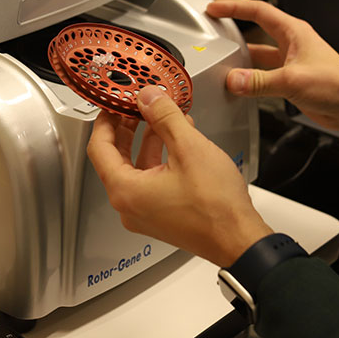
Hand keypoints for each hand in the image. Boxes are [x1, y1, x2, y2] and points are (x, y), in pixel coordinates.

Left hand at [87, 85, 272, 266]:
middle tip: (133, 107)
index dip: (105, 120)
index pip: (99, 148)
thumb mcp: (189, 148)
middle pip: (114, 159)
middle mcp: (130, 206)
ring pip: (135, 169)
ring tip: (159, 118)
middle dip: (125, 129)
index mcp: (127, 191)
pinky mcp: (161, 216)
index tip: (113, 104)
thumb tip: (149, 98)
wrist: (239, 239)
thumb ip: (164, 117)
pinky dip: (158, 158)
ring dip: (146, 141)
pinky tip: (176, 141)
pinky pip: (150, 181)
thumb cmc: (216, 206)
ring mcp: (145, 214)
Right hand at [206, 0, 338, 143]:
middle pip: (257, 23)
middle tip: (215, 8)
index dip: (234, 6)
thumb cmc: (337, 85)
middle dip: (235, 15)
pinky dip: (248, 72)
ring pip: (258, 49)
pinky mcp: (289, 77)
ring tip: (221, 43)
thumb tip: (233, 80)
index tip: (215, 5)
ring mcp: (290, 60)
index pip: (258, 11)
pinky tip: (238, 77)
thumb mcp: (293, 81)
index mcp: (294, 32)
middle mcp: (291, 42)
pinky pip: (262, 70)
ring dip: (240, 46)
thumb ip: (259, 82)